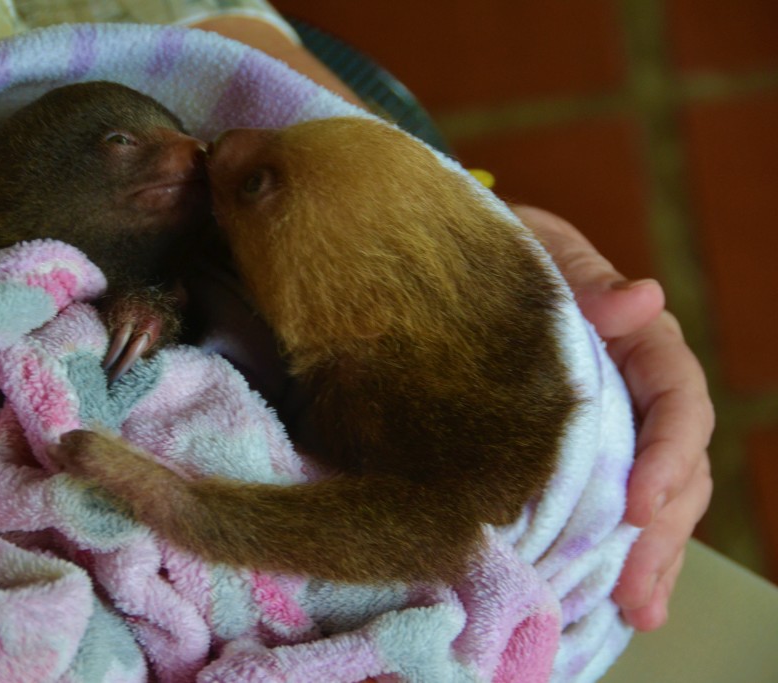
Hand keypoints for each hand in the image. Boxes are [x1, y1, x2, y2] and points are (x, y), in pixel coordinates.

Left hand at [513, 205, 713, 631]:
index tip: (638, 503)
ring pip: (660, 497)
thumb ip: (585, 280)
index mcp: (638, 340)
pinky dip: (624, 553)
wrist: (459, 273)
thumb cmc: (501, 258)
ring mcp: (618, 429)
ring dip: (653, 556)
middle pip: (678, 463)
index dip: (667, 454)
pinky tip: (620, 600)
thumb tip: (644, 299)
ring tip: (637, 609)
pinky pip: (619, 508)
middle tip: (633, 586)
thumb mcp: (538, 252)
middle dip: (662, 529)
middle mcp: (638, 390)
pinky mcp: (589, 458)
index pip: (677, 398)